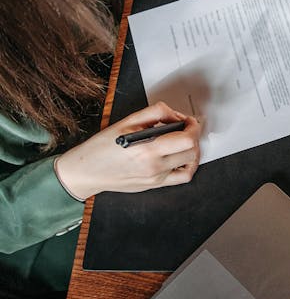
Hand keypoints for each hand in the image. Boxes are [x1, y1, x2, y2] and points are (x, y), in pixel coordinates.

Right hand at [55, 102, 200, 199]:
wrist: (87, 171)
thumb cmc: (102, 147)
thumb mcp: (127, 121)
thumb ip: (155, 113)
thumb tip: (175, 114)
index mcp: (147, 149)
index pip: (186, 138)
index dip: (192, 126)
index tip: (188, 120)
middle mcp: (154, 166)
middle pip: (191, 150)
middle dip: (193, 135)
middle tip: (186, 128)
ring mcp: (156, 178)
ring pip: (190, 163)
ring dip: (192, 149)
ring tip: (183, 140)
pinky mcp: (155, 184)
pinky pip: (183, 177)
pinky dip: (188, 166)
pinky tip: (181, 157)